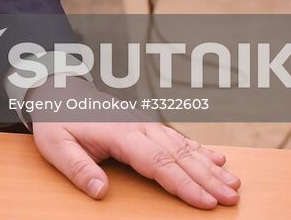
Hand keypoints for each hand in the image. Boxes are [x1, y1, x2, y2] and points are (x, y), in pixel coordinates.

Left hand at [33, 120, 239, 209]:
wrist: (57, 89)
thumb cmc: (56, 120)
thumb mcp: (55, 145)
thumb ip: (77, 168)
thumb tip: (100, 192)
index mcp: (119, 132)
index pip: (157, 162)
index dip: (182, 184)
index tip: (204, 202)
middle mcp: (138, 126)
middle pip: (178, 156)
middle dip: (207, 179)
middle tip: (232, 198)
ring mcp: (145, 123)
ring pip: (183, 147)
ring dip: (210, 166)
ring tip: (234, 184)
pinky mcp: (146, 125)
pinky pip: (177, 138)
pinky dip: (200, 150)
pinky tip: (218, 160)